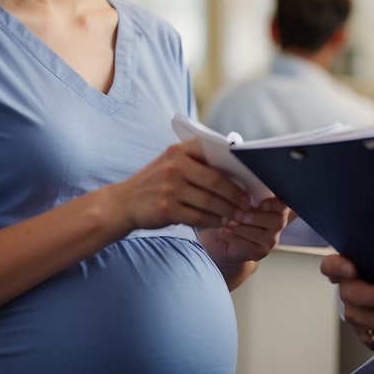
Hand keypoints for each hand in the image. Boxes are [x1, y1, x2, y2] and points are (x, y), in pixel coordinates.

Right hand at [109, 138, 251, 232]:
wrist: (123, 203)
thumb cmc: (156, 182)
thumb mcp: (172, 163)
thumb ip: (199, 163)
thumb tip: (237, 172)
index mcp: (179, 150)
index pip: (214, 153)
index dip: (235, 166)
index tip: (250, 177)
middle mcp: (174, 166)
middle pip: (216, 180)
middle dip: (236, 194)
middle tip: (247, 203)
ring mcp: (169, 188)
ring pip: (210, 201)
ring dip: (228, 210)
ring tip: (238, 215)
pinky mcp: (166, 209)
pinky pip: (198, 217)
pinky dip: (213, 221)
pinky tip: (221, 223)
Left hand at [199, 197, 290, 264]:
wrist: (221, 240)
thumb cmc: (233, 215)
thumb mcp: (240, 201)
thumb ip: (246, 194)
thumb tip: (239, 182)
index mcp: (276, 207)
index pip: (283, 205)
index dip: (275, 204)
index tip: (262, 204)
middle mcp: (278, 224)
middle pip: (276, 221)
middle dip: (255, 217)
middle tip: (237, 214)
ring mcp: (270, 240)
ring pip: (261, 235)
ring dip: (242, 228)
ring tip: (227, 222)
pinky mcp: (259, 252)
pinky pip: (250, 246)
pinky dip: (234, 238)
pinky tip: (223, 232)